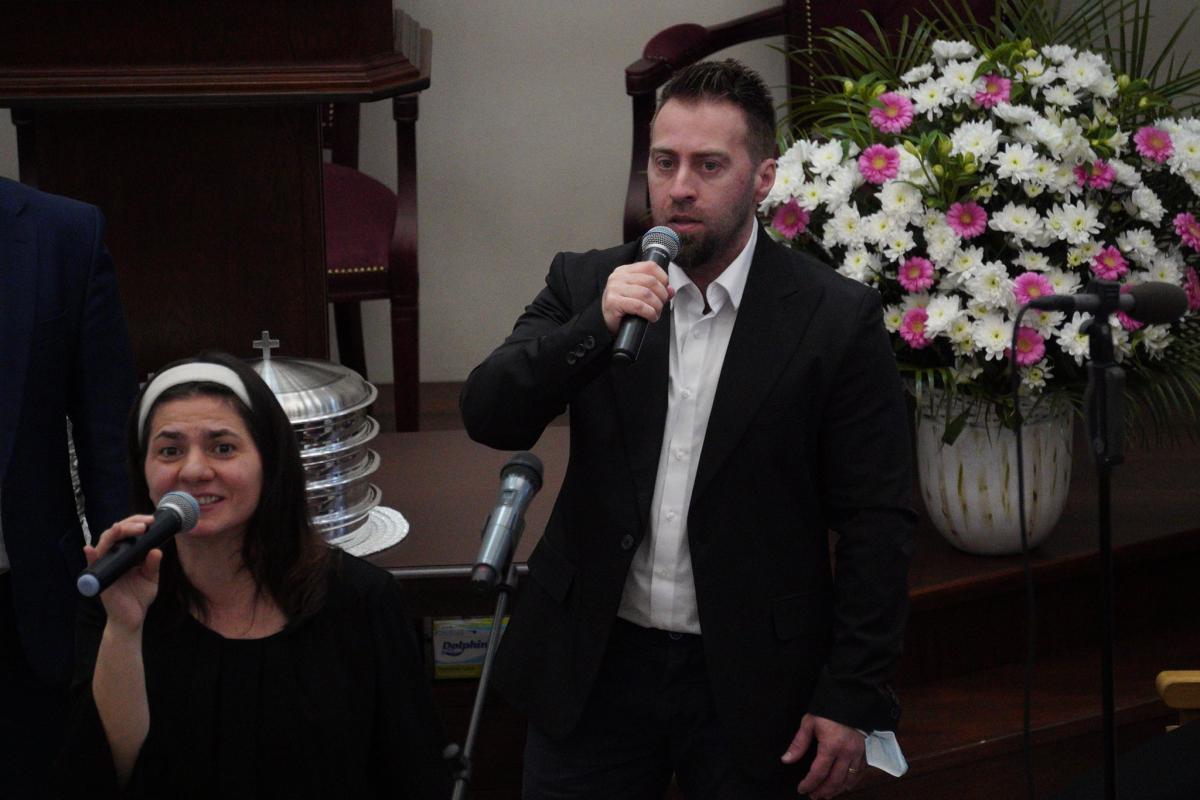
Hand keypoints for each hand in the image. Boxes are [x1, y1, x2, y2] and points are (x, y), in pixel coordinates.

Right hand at [84, 515, 162, 633]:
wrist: (132, 619)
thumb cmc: (139, 597)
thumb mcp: (151, 578)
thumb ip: (153, 565)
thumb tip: (157, 550)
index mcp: (126, 554)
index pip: (128, 532)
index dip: (137, 522)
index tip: (151, 519)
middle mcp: (114, 557)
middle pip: (116, 533)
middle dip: (130, 524)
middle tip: (145, 523)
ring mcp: (105, 566)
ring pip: (104, 544)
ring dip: (116, 534)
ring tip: (129, 529)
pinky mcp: (100, 578)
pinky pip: (92, 566)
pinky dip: (91, 556)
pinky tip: (90, 549)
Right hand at [601, 260, 673, 334]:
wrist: (606, 323)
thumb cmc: (622, 308)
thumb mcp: (639, 294)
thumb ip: (655, 290)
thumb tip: (670, 290)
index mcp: (624, 271)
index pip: (650, 266)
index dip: (663, 277)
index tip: (666, 289)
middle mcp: (618, 277)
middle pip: (650, 281)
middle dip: (661, 295)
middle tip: (661, 304)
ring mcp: (614, 289)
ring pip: (646, 294)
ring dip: (656, 305)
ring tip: (656, 312)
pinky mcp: (613, 302)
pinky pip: (639, 306)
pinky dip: (649, 312)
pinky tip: (651, 317)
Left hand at [782, 713, 866, 798]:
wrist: (852, 697)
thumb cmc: (828, 709)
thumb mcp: (809, 722)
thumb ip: (799, 743)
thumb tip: (786, 760)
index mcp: (831, 746)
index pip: (818, 772)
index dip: (809, 783)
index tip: (801, 789)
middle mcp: (847, 753)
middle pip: (834, 780)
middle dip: (823, 791)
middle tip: (814, 796)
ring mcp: (859, 753)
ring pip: (848, 780)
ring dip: (836, 790)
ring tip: (826, 795)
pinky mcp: (867, 751)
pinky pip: (860, 773)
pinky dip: (852, 782)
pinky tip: (845, 786)